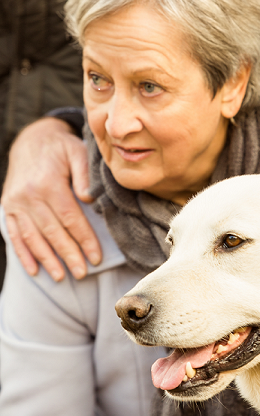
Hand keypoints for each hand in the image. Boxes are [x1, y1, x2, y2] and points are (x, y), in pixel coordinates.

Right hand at [1, 118, 101, 280]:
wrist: (31, 138)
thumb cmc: (60, 147)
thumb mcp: (77, 152)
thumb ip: (85, 175)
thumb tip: (89, 201)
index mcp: (48, 183)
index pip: (70, 218)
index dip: (84, 240)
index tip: (96, 257)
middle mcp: (28, 195)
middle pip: (52, 232)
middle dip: (68, 255)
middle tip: (82, 273)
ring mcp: (15, 202)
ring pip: (32, 237)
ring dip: (47, 259)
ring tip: (61, 277)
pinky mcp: (7, 206)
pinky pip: (14, 234)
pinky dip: (23, 254)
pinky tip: (34, 270)